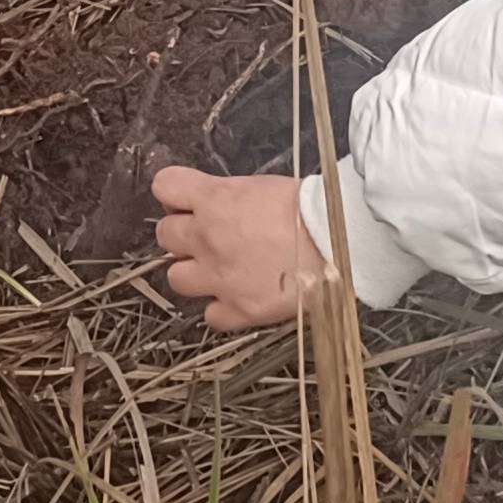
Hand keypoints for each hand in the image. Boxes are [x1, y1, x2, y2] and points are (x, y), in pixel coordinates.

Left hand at [150, 165, 331, 328]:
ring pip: (176, 278)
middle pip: (165, 235)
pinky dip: (221, 309)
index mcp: (213, 200)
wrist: (337, 243)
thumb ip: (228, 197)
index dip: (175, 194)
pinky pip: (210, 316)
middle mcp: (206, 238)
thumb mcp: (260, 187)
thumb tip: (217, 204)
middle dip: (182, 235)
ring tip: (219, 271)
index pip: (165, 187)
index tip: (188, 202)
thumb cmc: (308, 208)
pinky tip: (239, 298)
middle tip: (208, 238)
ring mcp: (218, 278)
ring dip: (194, 273)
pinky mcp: (237, 310)